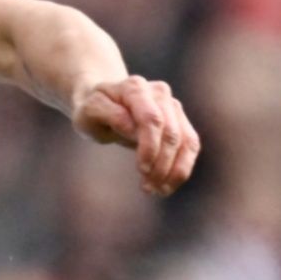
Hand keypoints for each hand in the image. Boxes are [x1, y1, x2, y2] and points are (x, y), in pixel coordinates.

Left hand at [68, 75, 200, 195]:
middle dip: (162, 164)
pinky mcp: (181, 121)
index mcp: (135, 88)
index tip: (141, 171)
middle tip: (147, 187)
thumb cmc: (93, 109)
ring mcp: (172, 105)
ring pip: (186, 141)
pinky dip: (181, 169)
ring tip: (157, 190)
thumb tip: (133, 127)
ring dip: (174, 171)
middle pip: (171, 133)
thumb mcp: (89, 112)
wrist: (106, 103)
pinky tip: (166, 186)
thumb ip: (109, 115)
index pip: (152, 119)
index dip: (150, 147)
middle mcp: (159, 93)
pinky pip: (191, 146)